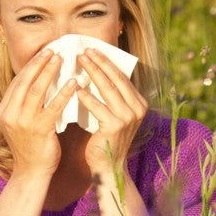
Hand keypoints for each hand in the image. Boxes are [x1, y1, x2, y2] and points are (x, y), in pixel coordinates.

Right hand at [0, 49, 76, 177]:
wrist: (31, 172)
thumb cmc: (30, 147)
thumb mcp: (20, 122)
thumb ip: (24, 104)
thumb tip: (37, 81)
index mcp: (3, 110)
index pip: (17, 82)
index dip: (30, 66)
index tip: (43, 53)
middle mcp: (10, 114)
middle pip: (25, 81)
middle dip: (39, 63)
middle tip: (52, 49)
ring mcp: (23, 122)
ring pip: (37, 90)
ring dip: (50, 72)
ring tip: (61, 59)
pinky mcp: (39, 129)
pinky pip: (53, 106)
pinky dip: (64, 92)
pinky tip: (74, 83)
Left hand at [75, 48, 148, 176]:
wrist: (108, 166)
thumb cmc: (106, 139)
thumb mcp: (113, 114)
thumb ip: (110, 97)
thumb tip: (95, 71)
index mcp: (139, 103)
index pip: (122, 76)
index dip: (107, 62)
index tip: (93, 49)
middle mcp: (137, 108)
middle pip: (116, 79)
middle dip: (100, 62)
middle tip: (84, 50)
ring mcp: (128, 117)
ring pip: (108, 89)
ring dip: (93, 72)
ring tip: (79, 61)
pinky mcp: (115, 126)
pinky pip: (98, 107)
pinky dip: (87, 96)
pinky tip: (76, 88)